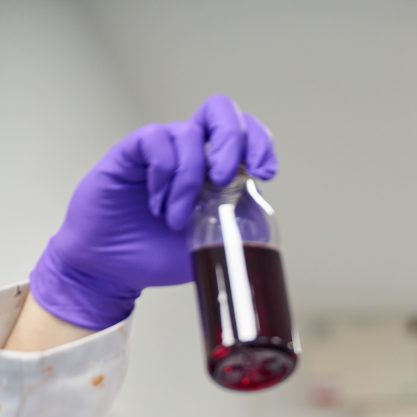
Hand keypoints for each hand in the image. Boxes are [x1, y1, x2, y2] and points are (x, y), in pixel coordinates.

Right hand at [29, 96, 277, 330]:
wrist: (113, 268)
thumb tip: (260, 231)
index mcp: (216, 172)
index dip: (260, 144)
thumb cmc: (158, 255)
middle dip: (232, 140)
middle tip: (225, 179)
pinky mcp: (131, 152)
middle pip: (220, 111)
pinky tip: (156, 203)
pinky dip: (163, 174)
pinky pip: (156, 141)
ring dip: (188, 182)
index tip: (264, 174)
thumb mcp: (210, 250)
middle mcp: (191, 153)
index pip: (247, 136)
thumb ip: (234, 232)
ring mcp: (162, 150)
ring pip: (188, 134)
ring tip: (175, 219)